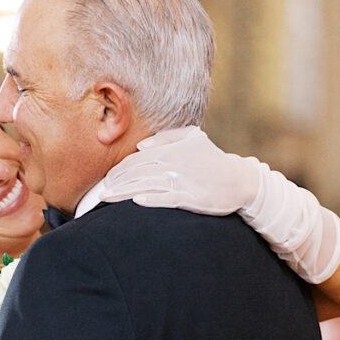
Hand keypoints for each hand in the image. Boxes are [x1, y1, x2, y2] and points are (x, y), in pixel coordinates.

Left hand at [99, 126, 259, 214]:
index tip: (106, 180)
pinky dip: (150, 199)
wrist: (239, 180)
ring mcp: (181, 181)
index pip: (137, 159)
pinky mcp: (190, 197)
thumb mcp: (192, 139)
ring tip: (106, 199)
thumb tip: (142, 147)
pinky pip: (165, 198)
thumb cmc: (213, 161)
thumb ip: (167, 138)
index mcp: (170, 149)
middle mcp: (172, 163)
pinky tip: (135, 202)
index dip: (118, 170)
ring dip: (124, 192)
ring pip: (145, 185)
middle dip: (115, 182)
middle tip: (99, 193)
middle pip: (136, 172)